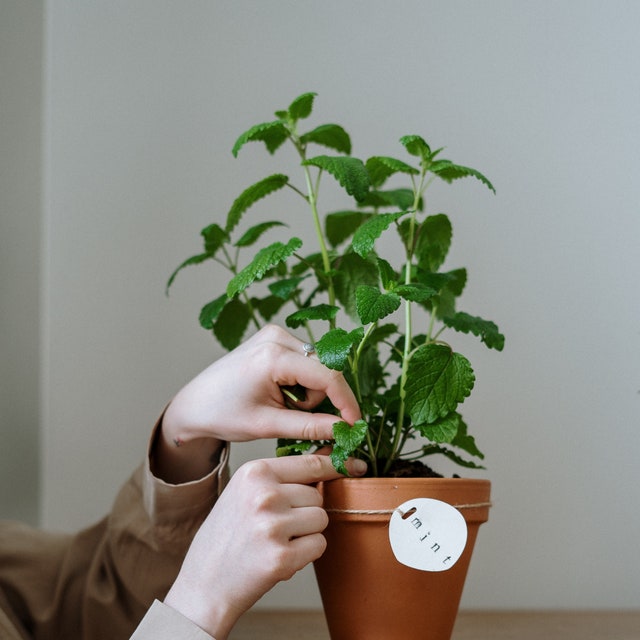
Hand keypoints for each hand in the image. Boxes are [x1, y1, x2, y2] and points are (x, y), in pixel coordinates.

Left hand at [153, 325, 360, 481]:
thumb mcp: (268, 425)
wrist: (195, 404)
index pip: (327, 376)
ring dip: (308, 392)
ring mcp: (275, 334)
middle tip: (293, 417)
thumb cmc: (224, 414)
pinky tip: (279, 392)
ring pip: (317, 366)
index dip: (346, 402)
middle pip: (324, 370)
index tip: (355, 425)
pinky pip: (306, 361)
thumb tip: (345, 429)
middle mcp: (276, 337)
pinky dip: (300, 382)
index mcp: (272, 356)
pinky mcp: (274, 337)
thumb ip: (310, 427)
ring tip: (281, 405)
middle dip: (318, 399)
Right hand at [163, 453, 364, 638]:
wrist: (205, 582)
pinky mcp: (282, 557)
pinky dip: (307, 553)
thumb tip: (330, 456)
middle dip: (306, 511)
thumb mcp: (246, 491)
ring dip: (307, 532)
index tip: (355, 466)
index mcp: (254, 472)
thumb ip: (284, 475)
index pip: (310, 463)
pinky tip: (279, 556)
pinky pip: (319, 545)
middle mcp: (264, 495)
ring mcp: (273, 526)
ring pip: (321, 519)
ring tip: (276, 540)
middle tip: (277, 525)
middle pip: (317, 495)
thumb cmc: (228, 533)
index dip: (334, 467)